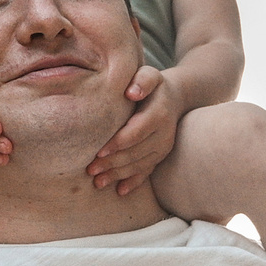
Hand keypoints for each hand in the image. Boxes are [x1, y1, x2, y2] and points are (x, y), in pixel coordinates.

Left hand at [87, 66, 180, 194]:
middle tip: (90, 170)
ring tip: (97, 182)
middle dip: (112, 163)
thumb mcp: (150, 74)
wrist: (175, 97)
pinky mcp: (161, 156)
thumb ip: (142, 80)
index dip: (118, 144)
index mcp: (159, 113)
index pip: (136, 132)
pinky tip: (120, 191)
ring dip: (118, 175)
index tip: (98, 151)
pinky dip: (134, 182)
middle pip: (136, 152)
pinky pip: (148, 171)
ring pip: (140, 165)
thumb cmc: (154, 85)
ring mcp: (164, 147)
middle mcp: (164, 133)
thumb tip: (131, 92)